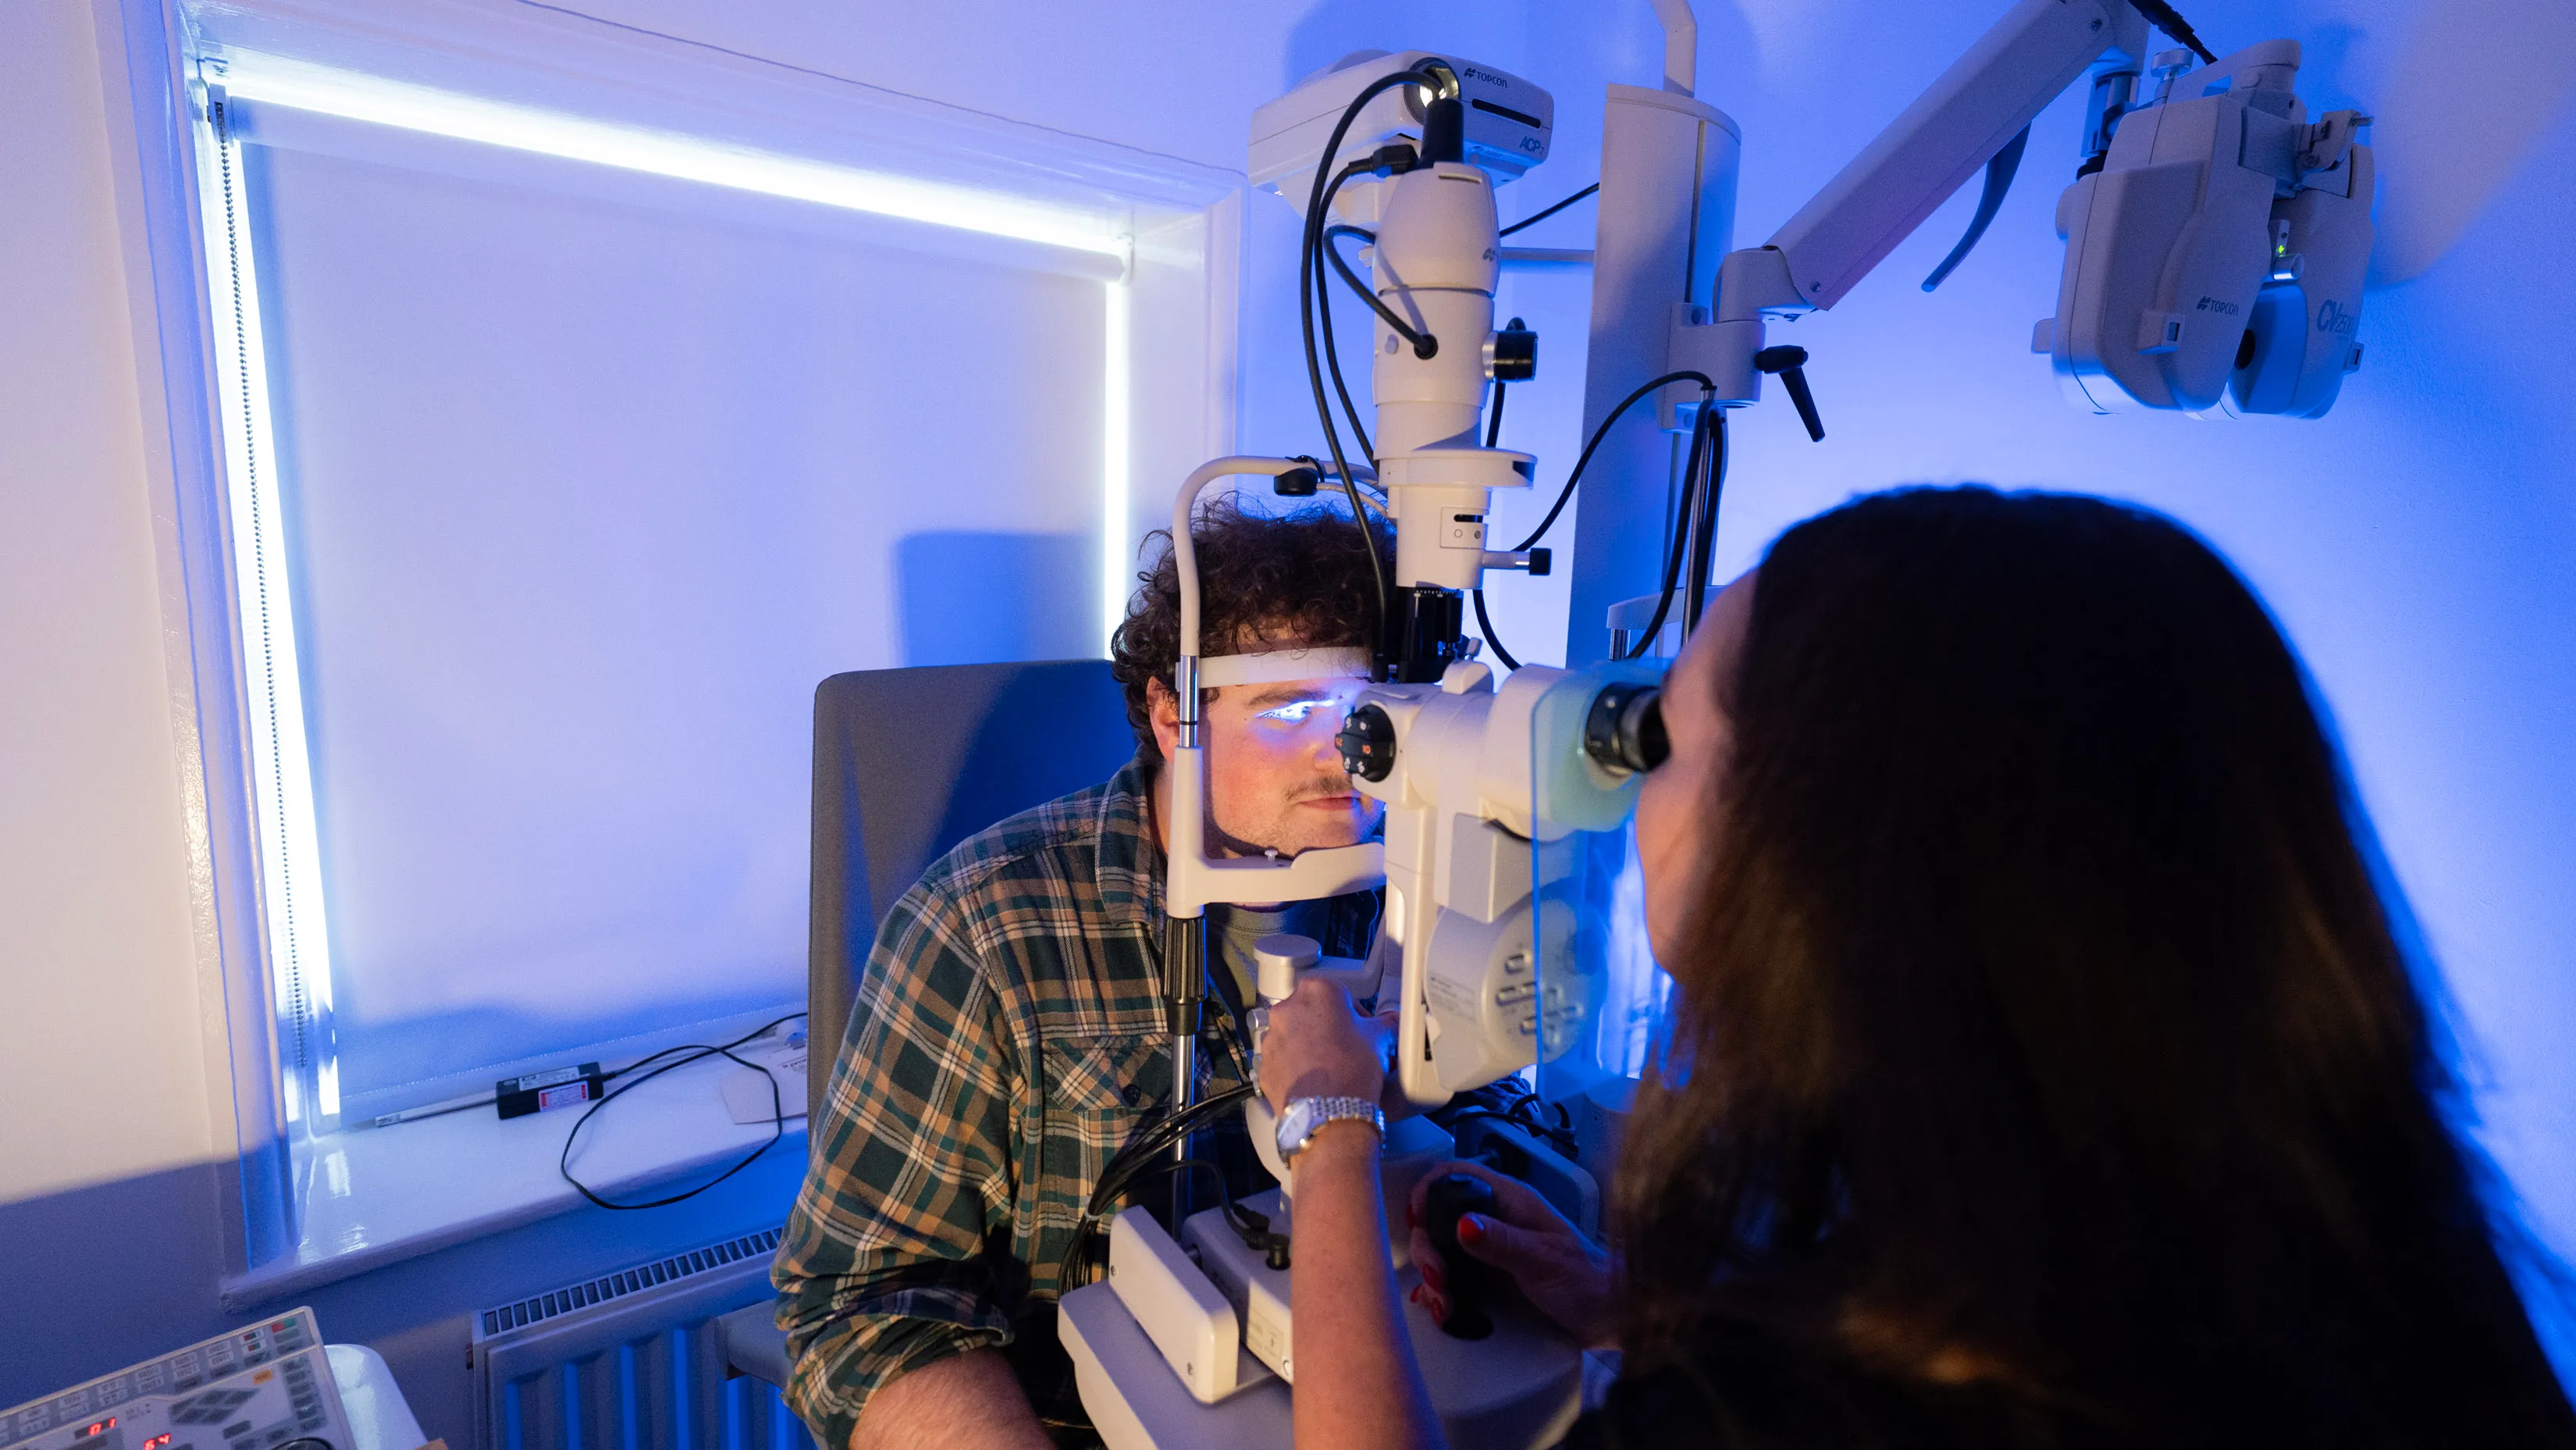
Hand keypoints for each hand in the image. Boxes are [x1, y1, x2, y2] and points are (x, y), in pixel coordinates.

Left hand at [1257, 978, 1393, 1112]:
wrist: (1329, 1112)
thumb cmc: (1353, 1069)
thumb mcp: (1379, 1039)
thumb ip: (1385, 1023)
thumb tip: (1391, 1021)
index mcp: (1317, 991)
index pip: (1341, 994)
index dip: (1356, 1014)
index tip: (1364, 1029)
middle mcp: (1287, 1009)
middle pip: (1313, 1012)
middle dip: (1329, 1027)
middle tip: (1347, 1047)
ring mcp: (1271, 1037)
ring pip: (1295, 1035)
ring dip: (1309, 1045)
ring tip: (1330, 1067)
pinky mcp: (1264, 1064)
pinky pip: (1283, 1059)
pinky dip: (1296, 1066)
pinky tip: (1315, 1080)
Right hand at [1407, 1160, 1617, 1349]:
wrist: (1607, 1315)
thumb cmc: (1586, 1280)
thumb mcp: (1542, 1260)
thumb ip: (1502, 1243)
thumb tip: (1464, 1225)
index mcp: (1509, 1200)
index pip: (1456, 1174)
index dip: (1428, 1188)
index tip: (1416, 1219)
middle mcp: (1495, 1219)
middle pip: (1440, 1216)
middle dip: (1427, 1245)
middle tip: (1436, 1275)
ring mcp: (1491, 1248)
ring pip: (1442, 1249)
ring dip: (1432, 1274)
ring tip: (1443, 1301)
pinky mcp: (1489, 1276)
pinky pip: (1453, 1277)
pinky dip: (1441, 1292)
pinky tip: (1443, 1307)